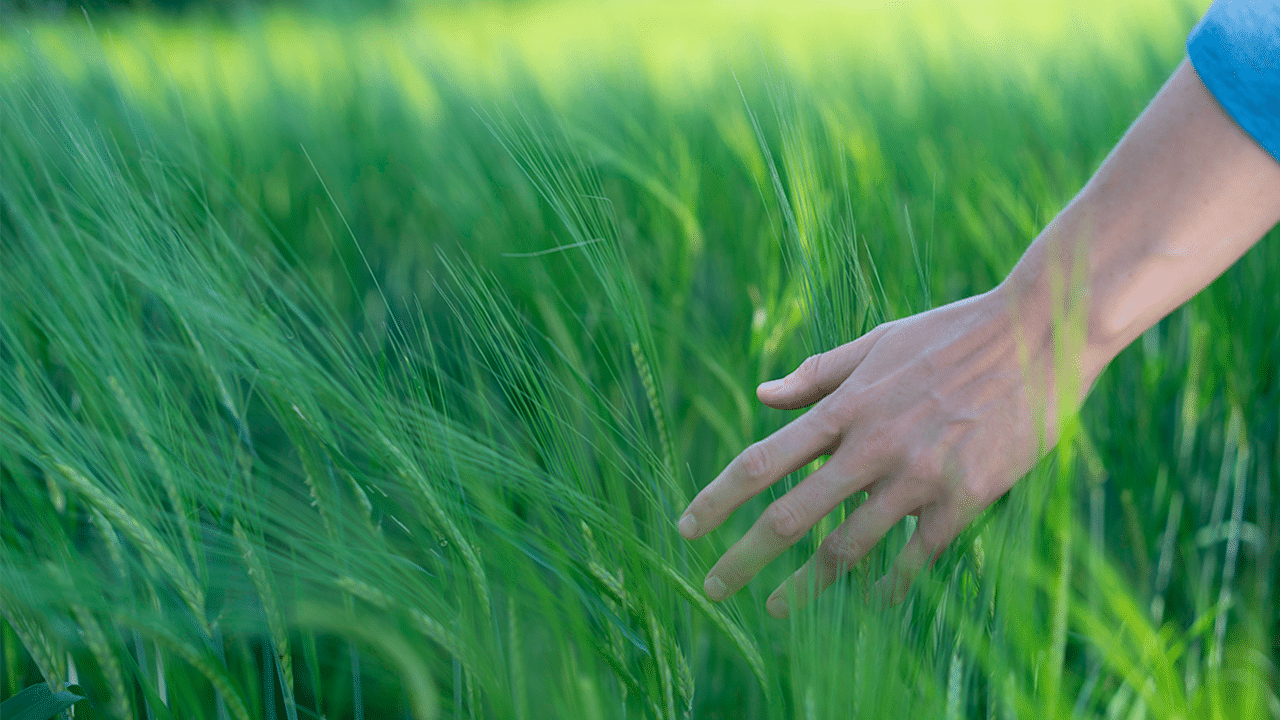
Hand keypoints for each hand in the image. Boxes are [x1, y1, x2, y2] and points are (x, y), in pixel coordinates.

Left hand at [677, 288, 1074, 617]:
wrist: (1041, 332)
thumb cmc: (954, 333)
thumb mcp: (878, 342)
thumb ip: (818, 374)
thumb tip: (761, 394)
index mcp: (845, 406)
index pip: (763, 462)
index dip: (718, 498)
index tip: (687, 527)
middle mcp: (872, 445)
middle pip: (790, 515)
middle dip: (744, 558)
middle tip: (712, 589)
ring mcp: (918, 475)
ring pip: (848, 546)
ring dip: (807, 585)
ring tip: (777, 608)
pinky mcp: (965, 496)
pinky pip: (917, 554)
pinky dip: (890, 582)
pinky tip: (872, 599)